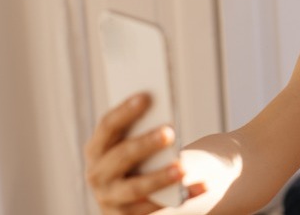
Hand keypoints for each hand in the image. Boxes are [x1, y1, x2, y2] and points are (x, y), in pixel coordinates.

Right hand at [84, 93, 202, 214]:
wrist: (132, 195)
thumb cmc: (138, 156)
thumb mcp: (133, 141)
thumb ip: (143, 126)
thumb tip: (163, 106)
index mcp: (96, 147)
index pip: (108, 126)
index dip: (125, 110)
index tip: (146, 96)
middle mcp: (97, 174)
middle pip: (121, 156)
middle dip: (145, 144)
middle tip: (169, 132)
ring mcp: (109, 198)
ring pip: (136, 188)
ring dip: (159, 177)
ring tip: (183, 168)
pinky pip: (155, 207)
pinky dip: (181, 195)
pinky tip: (202, 186)